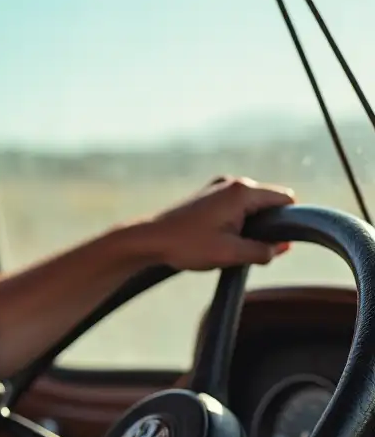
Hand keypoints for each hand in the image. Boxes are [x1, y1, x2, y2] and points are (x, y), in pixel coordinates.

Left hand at [140, 175, 295, 270]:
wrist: (149, 239)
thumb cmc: (187, 245)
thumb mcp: (231, 254)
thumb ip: (263, 251)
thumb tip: (283, 247)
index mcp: (242, 191)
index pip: (285, 199)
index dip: (287, 222)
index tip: (275, 243)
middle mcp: (232, 182)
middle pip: (269, 203)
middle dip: (266, 226)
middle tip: (247, 248)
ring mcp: (218, 187)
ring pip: (251, 207)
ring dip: (249, 227)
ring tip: (228, 245)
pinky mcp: (207, 195)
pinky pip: (235, 208)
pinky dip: (235, 223)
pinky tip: (218, 239)